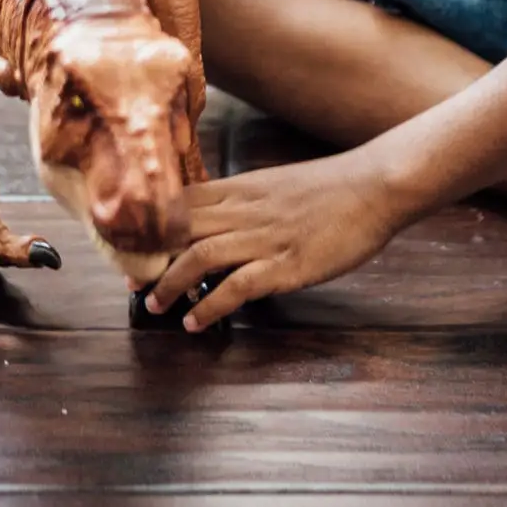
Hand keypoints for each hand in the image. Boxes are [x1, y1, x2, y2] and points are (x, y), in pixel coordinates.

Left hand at [143, 152, 409, 329]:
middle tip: (132, 284)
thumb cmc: (332, 189)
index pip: (180, 202)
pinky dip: (210, 305)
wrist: (376, 185)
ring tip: (155, 307)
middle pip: (180, 230)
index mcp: (241, 188)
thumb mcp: (277, 185)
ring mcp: (266, 237)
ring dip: (170, 284)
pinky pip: (238, 286)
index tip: (130, 247)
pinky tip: (196, 322)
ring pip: (200, 256)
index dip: (150, 225)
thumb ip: (245, 200)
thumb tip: (218, 220)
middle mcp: (246, 210)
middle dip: (149, 258)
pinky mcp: (288, 263)